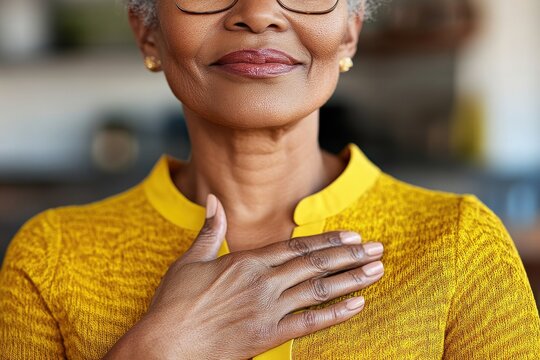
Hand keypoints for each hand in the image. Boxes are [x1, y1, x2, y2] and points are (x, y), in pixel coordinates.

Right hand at [107, 194, 383, 358]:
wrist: (166, 345)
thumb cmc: (174, 303)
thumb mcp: (190, 260)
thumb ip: (210, 230)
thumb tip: (213, 200)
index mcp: (247, 261)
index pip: (298, 246)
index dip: (328, 241)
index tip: (352, 236)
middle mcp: (264, 281)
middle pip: (316, 264)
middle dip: (350, 255)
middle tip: (378, 248)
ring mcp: (269, 308)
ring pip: (319, 289)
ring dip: (351, 279)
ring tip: (377, 270)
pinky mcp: (269, 335)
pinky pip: (311, 323)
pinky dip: (336, 313)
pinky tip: (357, 304)